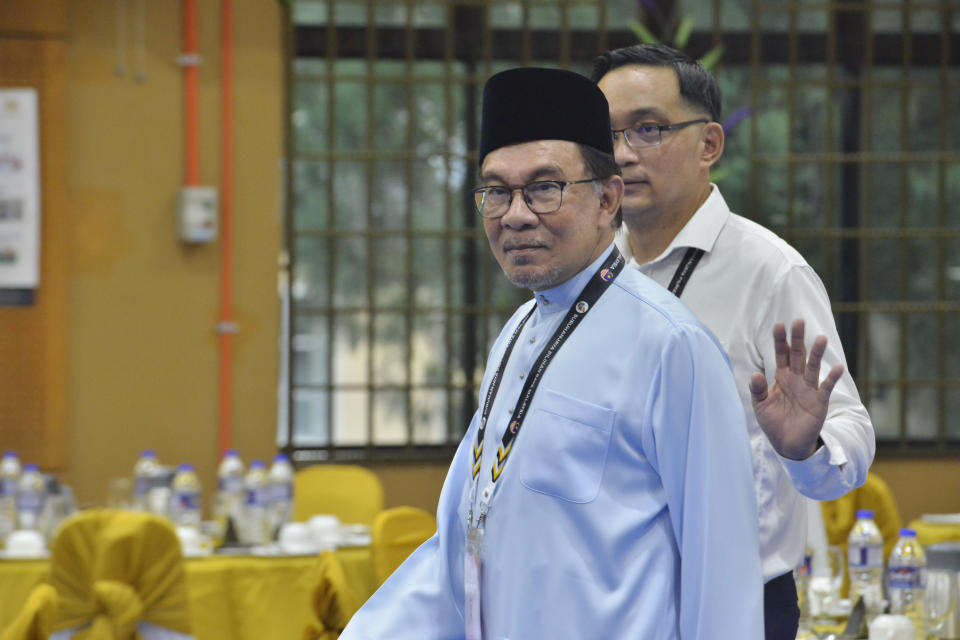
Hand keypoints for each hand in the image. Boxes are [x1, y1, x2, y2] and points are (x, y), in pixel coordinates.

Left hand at [748, 318, 844, 459]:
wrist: (786, 444)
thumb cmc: (773, 422)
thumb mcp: (760, 405)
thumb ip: (757, 389)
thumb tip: (756, 374)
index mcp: (781, 377)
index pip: (781, 355)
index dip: (780, 340)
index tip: (779, 324)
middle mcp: (796, 379)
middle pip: (798, 355)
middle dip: (798, 339)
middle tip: (798, 321)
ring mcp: (809, 389)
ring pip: (813, 367)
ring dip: (816, 353)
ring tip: (820, 338)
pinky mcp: (818, 402)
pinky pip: (826, 388)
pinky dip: (832, 378)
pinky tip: (838, 366)